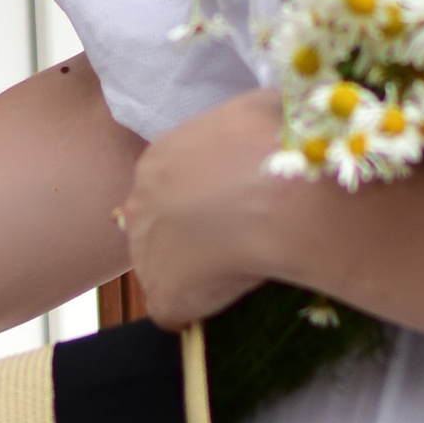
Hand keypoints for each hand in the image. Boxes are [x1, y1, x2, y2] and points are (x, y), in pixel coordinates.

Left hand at [117, 89, 289, 325]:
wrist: (284, 196)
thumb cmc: (281, 146)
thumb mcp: (260, 113)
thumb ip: (244, 126)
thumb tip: (262, 129)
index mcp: (160, 158)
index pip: (170, 183)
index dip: (202, 197)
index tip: (233, 205)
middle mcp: (140, 202)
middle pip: (158, 224)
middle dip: (191, 233)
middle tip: (237, 239)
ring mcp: (145, 251)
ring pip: (163, 267)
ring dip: (194, 271)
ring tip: (241, 270)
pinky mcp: (163, 295)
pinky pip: (178, 309)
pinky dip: (201, 309)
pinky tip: (234, 299)